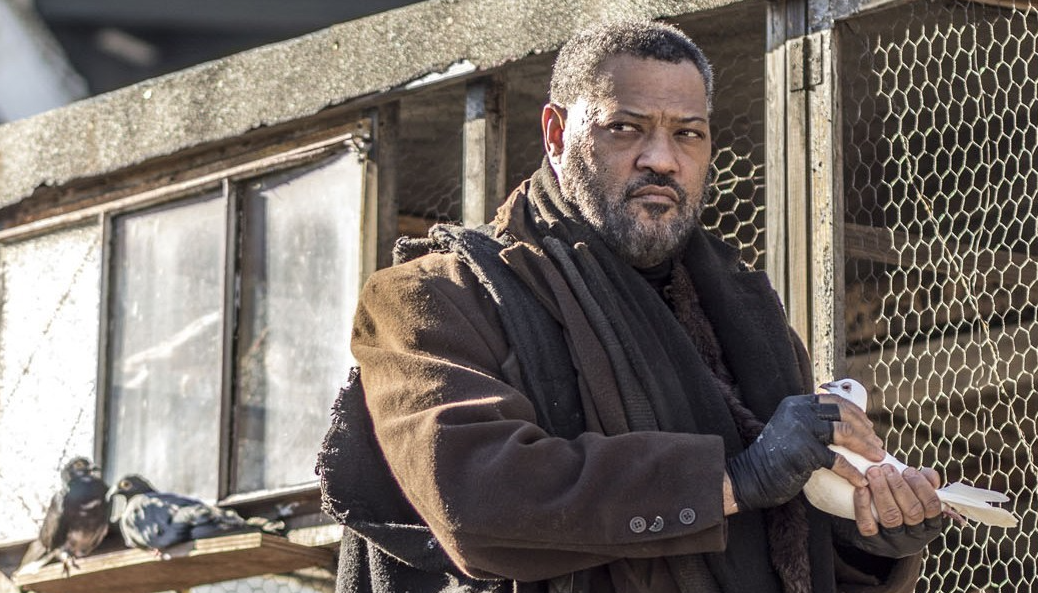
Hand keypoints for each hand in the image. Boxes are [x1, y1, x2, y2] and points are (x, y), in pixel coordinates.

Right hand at [726, 393, 885, 511]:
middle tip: (877, 445)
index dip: (855, 412)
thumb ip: (810, 423)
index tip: (869, 427)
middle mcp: (799, 411)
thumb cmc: (774, 458)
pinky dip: (852, 472)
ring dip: (865, 446)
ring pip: (844, 431)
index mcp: (796, 403)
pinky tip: (861, 481)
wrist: (751, 476)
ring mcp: (802, 429)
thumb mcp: (790, 430)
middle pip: (843, 413)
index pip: (834, 400)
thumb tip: (845, 427)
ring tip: (878, 458)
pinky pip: (837, 460)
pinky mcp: (805, 451)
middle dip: (865, 429)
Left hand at [833, 466, 944, 557]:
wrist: (877, 532)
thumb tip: (930, 474)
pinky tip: (861, 488)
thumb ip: (925, 483)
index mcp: (931, 525)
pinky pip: (868, 525)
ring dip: (882, 491)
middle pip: (912, 511)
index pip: (932, 506)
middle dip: (899, 486)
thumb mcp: (916, 496)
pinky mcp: (873, 543)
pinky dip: (863, 505)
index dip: (921, 486)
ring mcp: (895, 542)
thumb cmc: (901, 505)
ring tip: (873, 472)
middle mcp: (916, 537)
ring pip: (891, 517)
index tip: (908, 470)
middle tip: (887, 468)